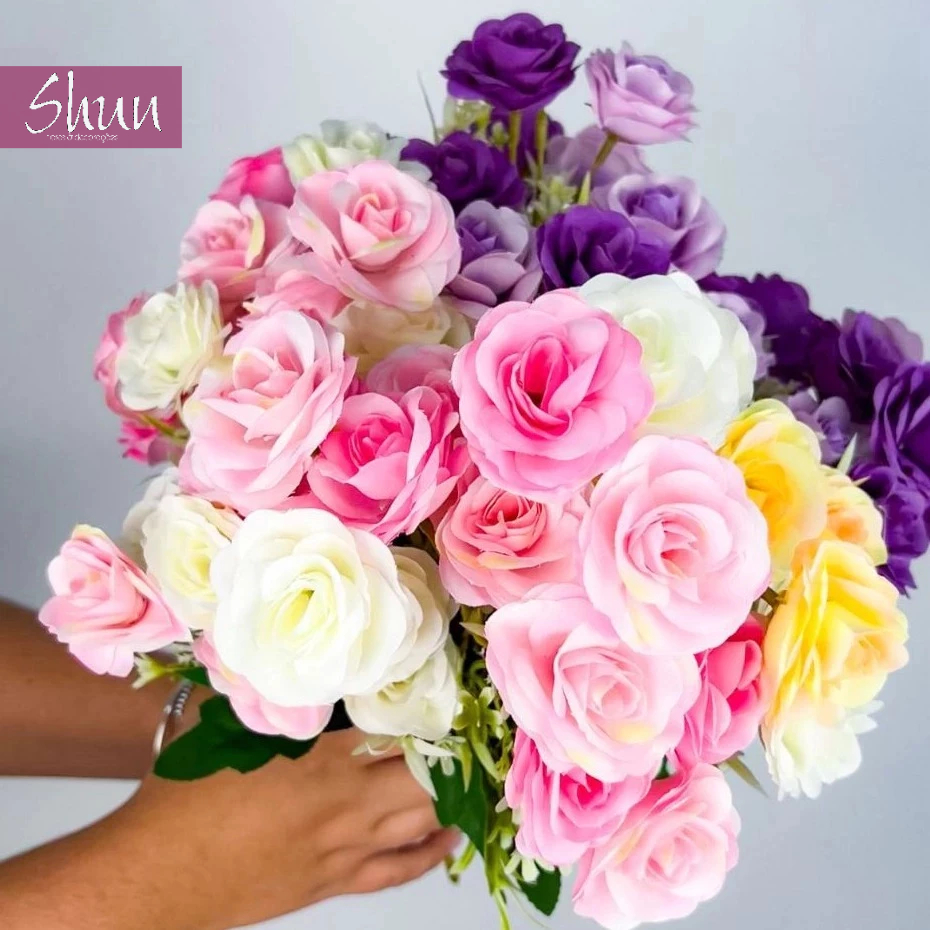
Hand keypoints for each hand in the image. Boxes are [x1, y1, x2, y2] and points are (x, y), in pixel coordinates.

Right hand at [0, 728, 457, 929]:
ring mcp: (345, 850)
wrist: (154, 880)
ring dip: (453, 794)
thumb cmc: (180, 799)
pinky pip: (400, 871)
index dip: (435, 709)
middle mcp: (346, 806)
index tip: (459, 688)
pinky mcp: (335, 883)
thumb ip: (260, 690)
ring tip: (474, 768)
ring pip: (422, 822)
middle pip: (426, 779)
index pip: (398, 730)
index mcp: (321, 760)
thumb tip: (274, 650)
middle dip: (455, 751)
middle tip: (474, 726)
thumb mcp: (218, 724)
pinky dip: (431, 850)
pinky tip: (450, 832)